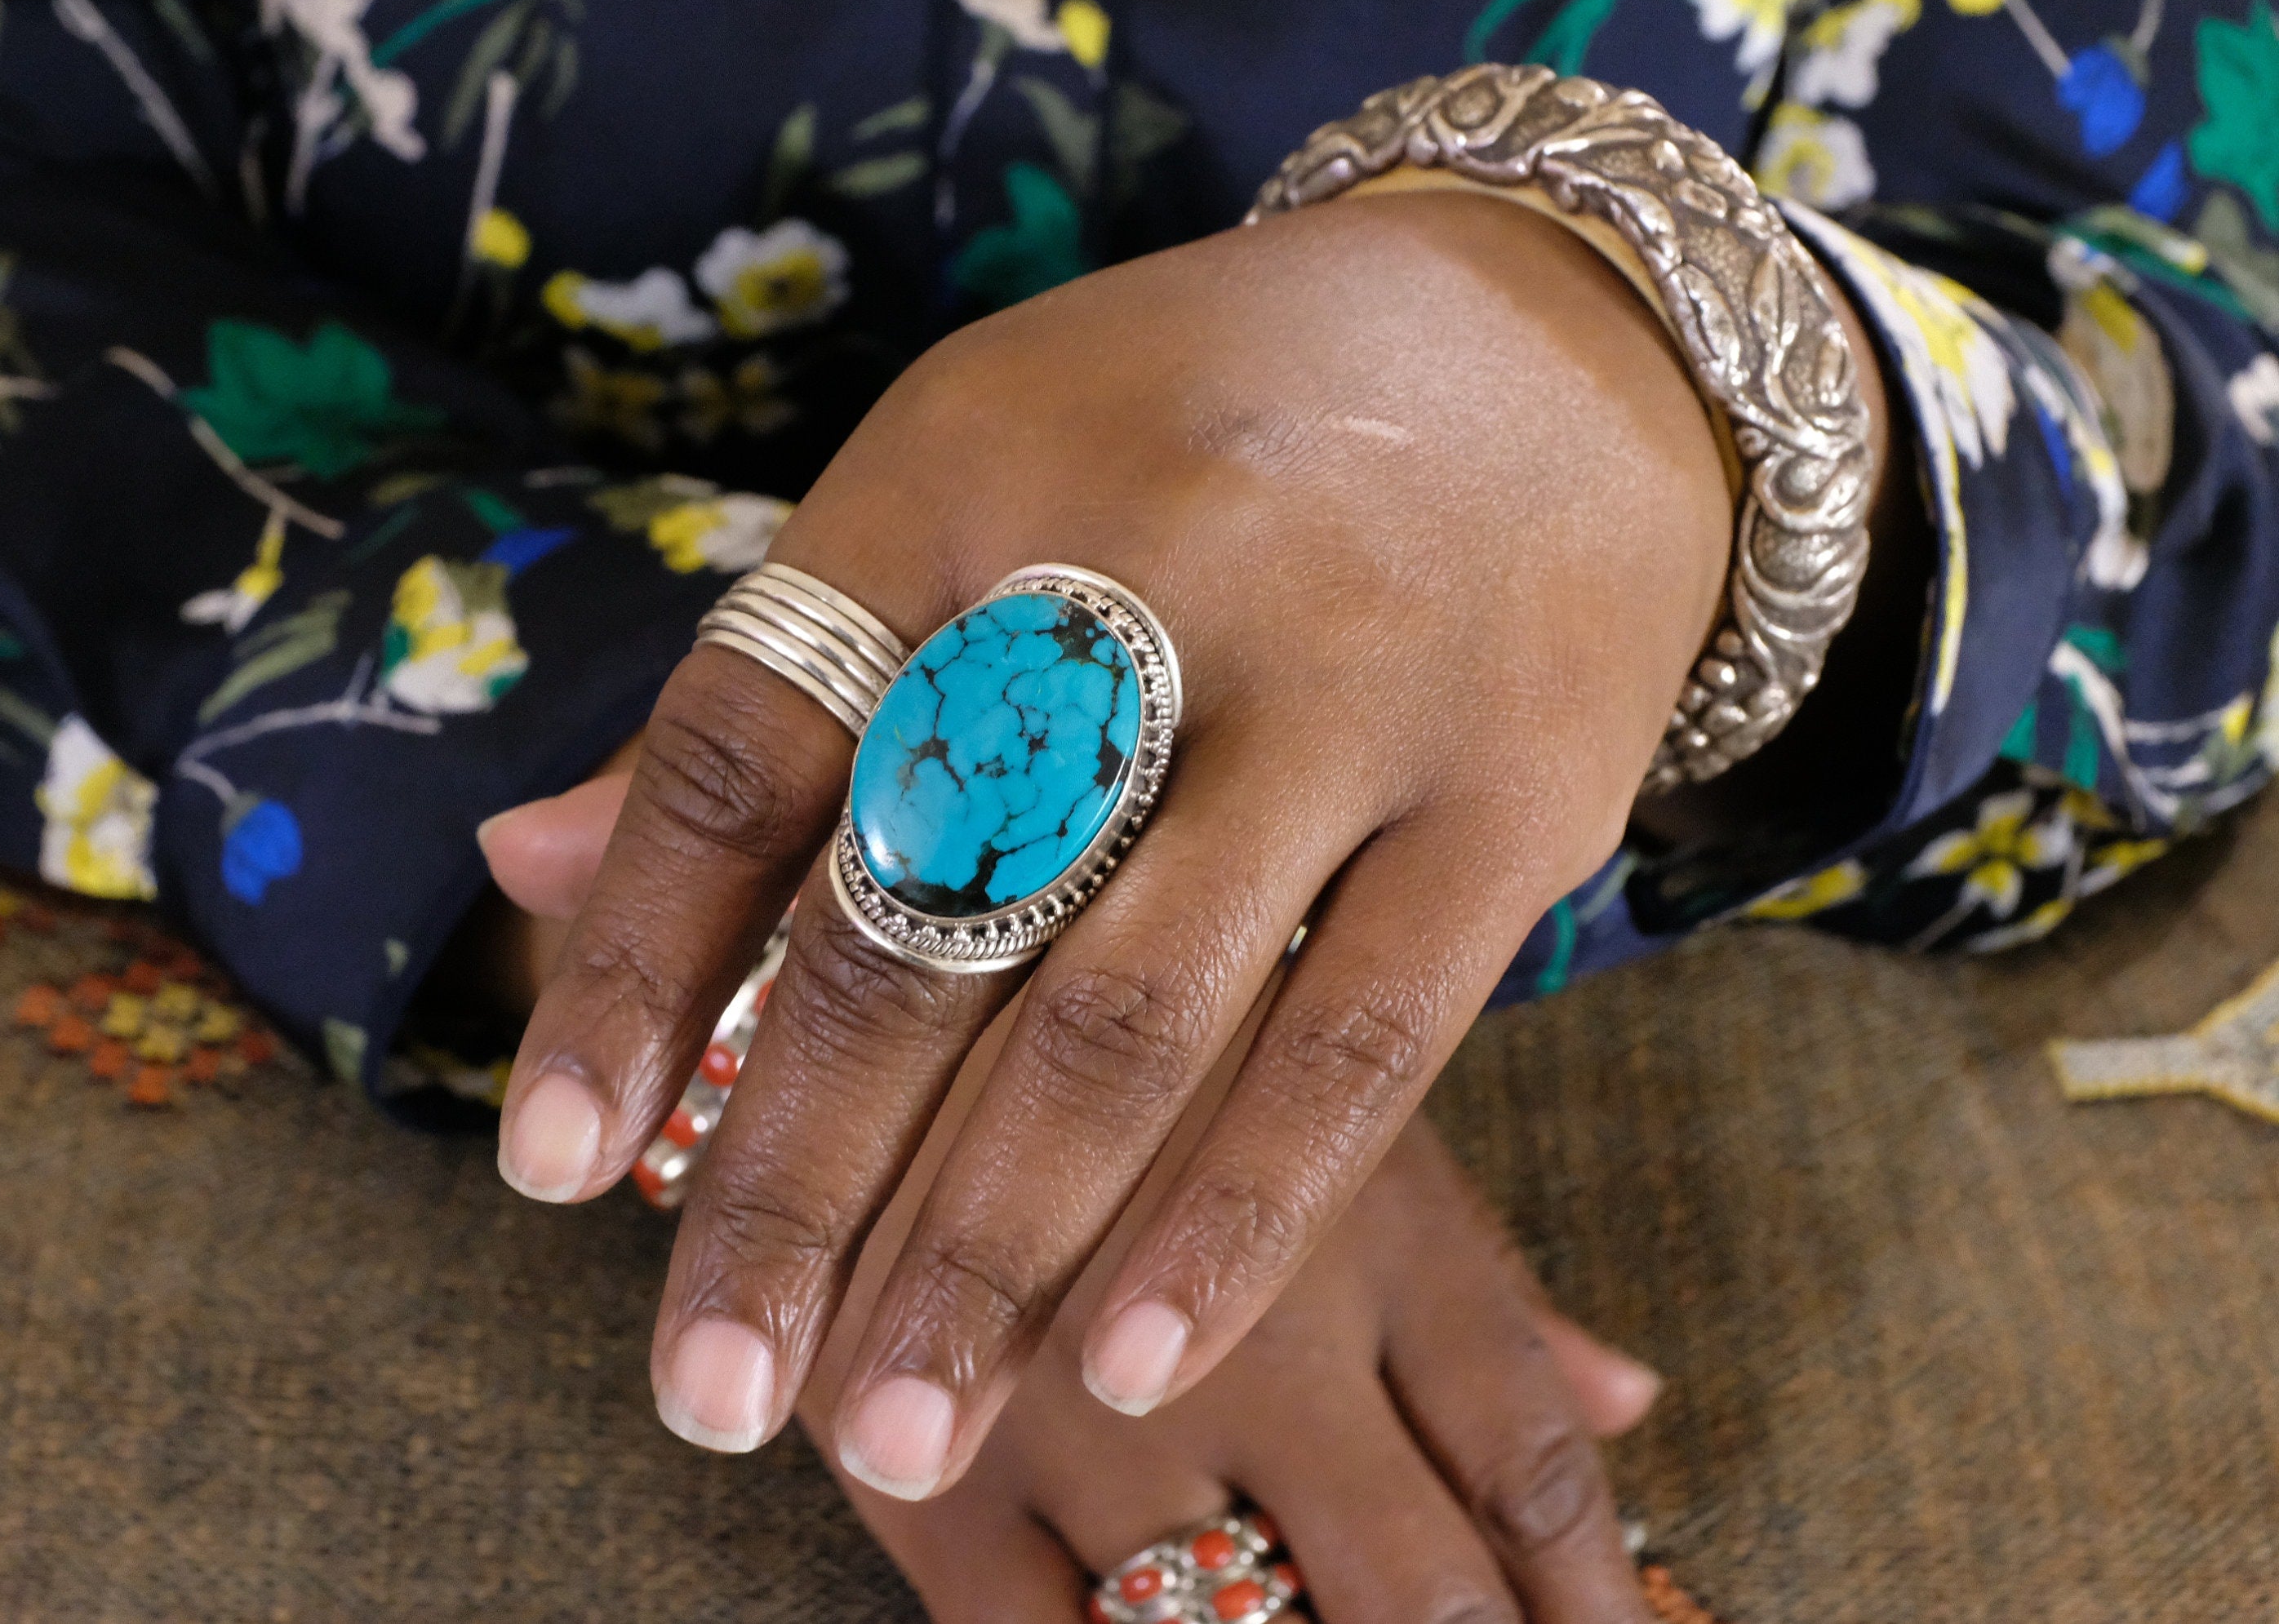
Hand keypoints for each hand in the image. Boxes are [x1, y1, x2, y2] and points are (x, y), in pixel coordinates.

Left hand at [488, 190, 1873, 1497]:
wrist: (1549, 343)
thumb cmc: (1200, 438)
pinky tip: (1129, 1364)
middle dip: (794, 1179)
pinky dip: (1232, 1217)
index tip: (546, 1168)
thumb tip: (524, 865)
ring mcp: (1342, 685)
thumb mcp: (965, 481)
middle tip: (705, 1390)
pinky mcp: (1508, 795)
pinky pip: (1351, 1045)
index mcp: (959, 474)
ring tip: (885, 1433)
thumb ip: (777, 692)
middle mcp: (1141, 566)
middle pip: (917, 919)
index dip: (633, 971)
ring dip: (985, 1251)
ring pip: (1123, 1015)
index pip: (745, 751)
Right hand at [819, 1112, 1667, 1623]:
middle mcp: (1257, 1343)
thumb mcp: (1335, 1121)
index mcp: (1379, 1244)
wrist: (903, 972)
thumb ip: (1480, 1287)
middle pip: (1419, 1593)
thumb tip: (1628, 1404)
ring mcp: (1095, 1419)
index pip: (1530, 1475)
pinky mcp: (940, 1472)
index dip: (1598, 1608)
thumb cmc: (1165, 1055)